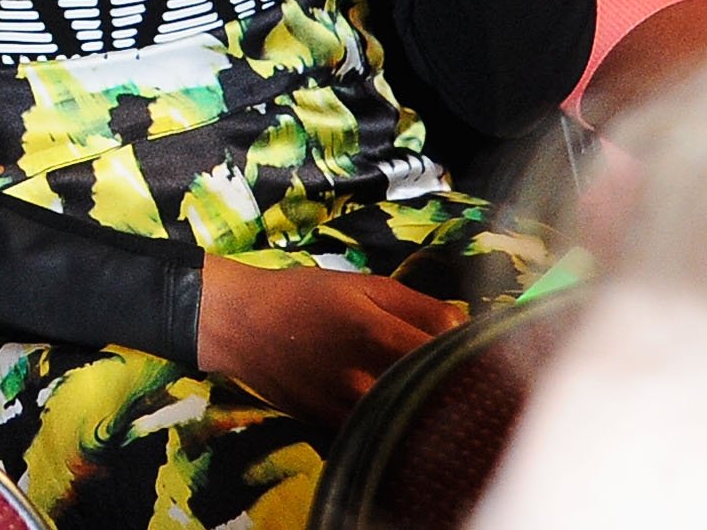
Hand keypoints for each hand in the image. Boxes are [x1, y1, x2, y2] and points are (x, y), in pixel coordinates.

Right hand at [197, 259, 461, 427]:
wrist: (238, 323)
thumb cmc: (303, 297)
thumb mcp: (362, 284)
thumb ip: (420, 304)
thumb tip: (468, 326)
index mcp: (380, 333)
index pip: (455, 356)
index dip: (475, 355)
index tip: (481, 353)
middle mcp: (366, 377)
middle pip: (438, 394)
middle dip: (458, 386)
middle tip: (465, 376)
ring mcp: (348, 409)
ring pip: (411, 422)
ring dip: (428, 409)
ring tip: (431, 394)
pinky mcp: (332, 429)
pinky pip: (380, 435)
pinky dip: (396, 426)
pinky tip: (397, 411)